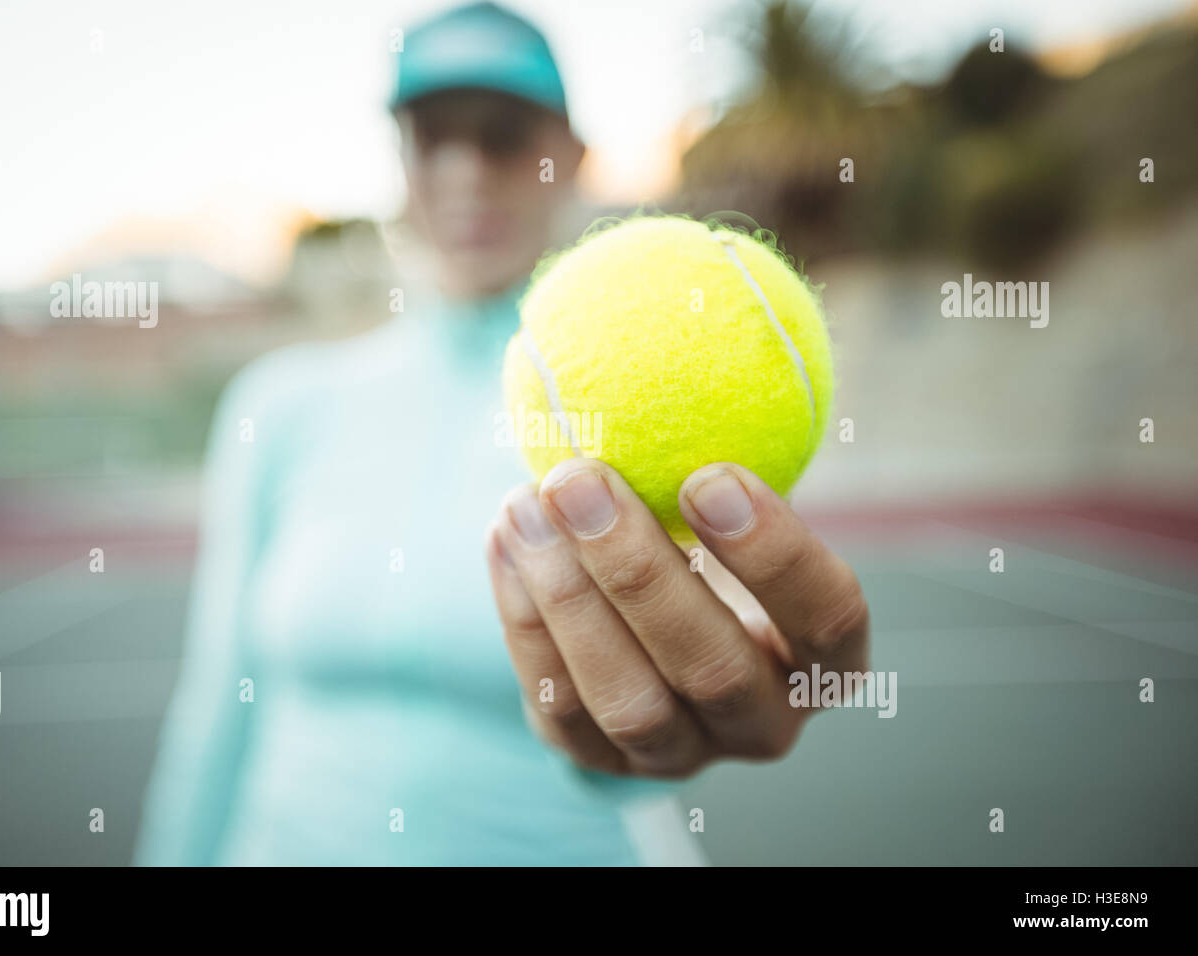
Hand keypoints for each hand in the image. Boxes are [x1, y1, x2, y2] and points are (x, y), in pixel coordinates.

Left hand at [485, 459, 869, 778]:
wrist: (645, 626)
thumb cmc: (704, 539)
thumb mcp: (730, 503)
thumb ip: (721, 454)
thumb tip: (695, 334)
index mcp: (824, 659)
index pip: (830, 618)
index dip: (776, 554)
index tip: (707, 473)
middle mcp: (762, 721)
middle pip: (712, 667)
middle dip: (638, 572)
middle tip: (581, 479)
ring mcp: (680, 754)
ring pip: (629, 700)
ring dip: (568, 597)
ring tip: (527, 503)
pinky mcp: (601, 762)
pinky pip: (559, 703)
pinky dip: (525, 617)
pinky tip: (505, 536)